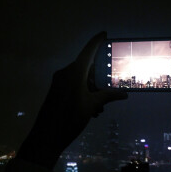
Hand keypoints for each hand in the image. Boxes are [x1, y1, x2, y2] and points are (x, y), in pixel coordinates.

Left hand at [17, 32, 127, 168]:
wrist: (46, 137)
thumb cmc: (70, 118)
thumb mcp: (91, 106)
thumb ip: (107, 96)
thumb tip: (124, 94)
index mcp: (74, 72)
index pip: (88, 51)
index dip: (96, 41)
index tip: (105, 34)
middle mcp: (65, 73)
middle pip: (86, 67)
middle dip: (99, 78)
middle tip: (110, 89)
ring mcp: (59, 82)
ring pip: (81, 79)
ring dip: (92, 90)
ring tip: (100, 107)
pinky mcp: (56, 91)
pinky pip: (73, 85)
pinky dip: (84, 93)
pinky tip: (91, 110)